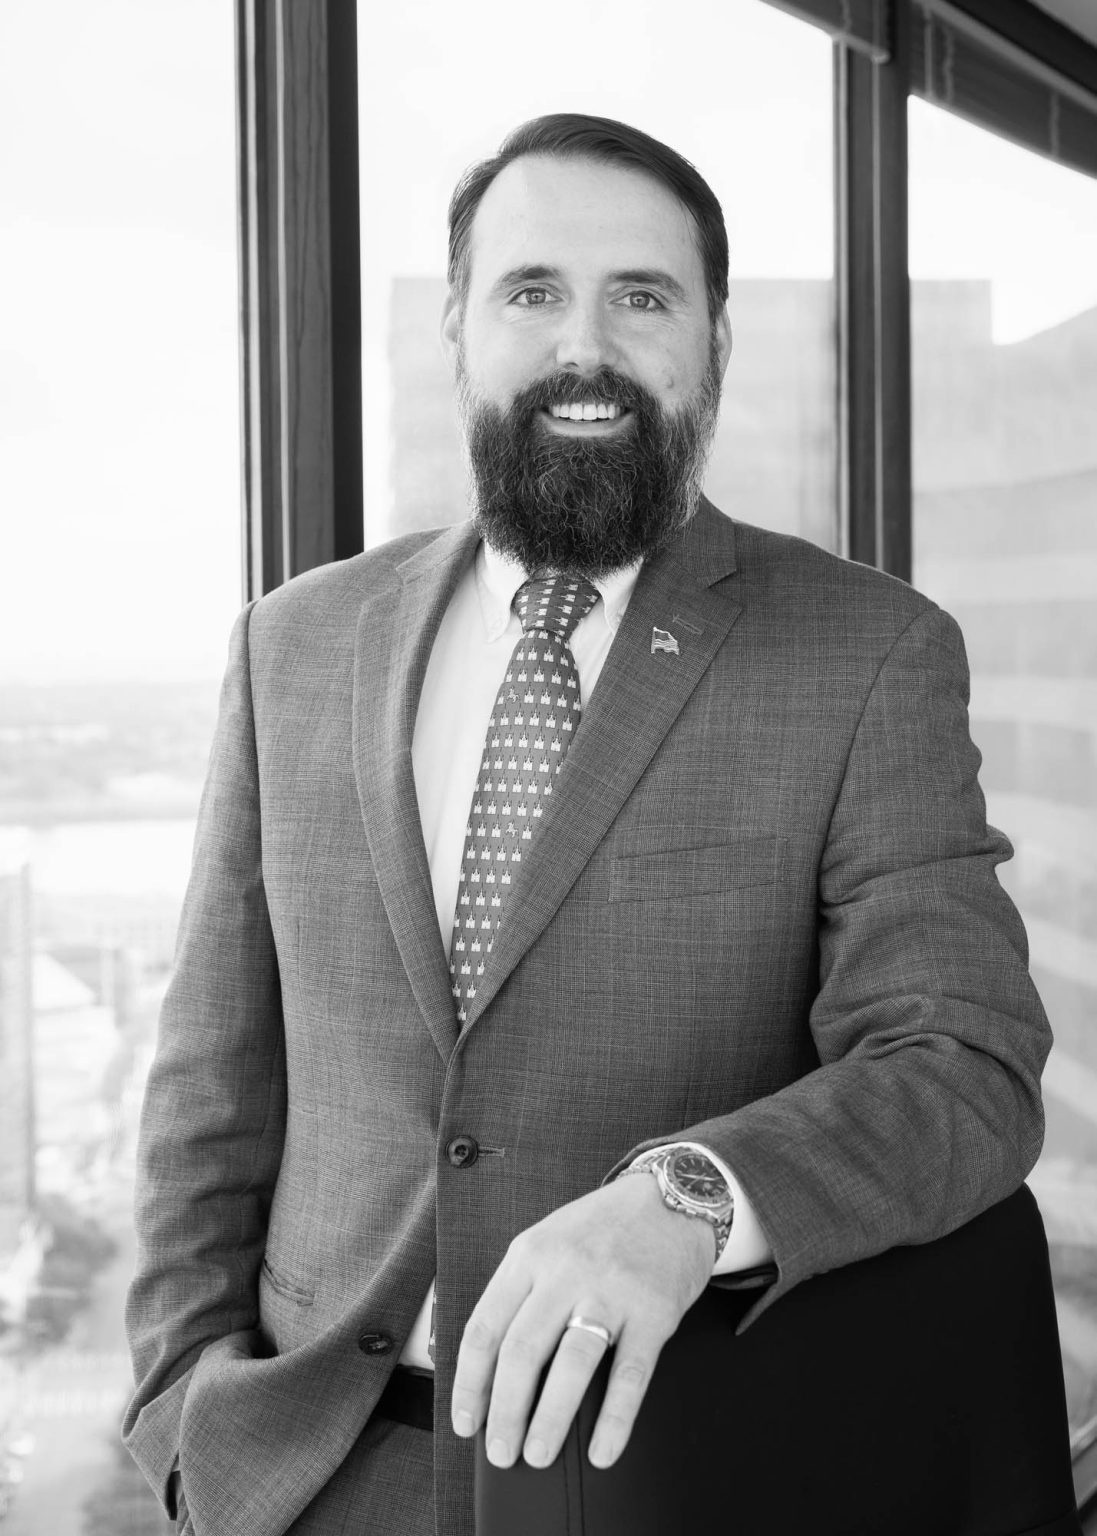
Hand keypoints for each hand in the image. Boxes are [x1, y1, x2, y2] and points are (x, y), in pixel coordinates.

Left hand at [450, 1172, 714, 1469]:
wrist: (673, 1197)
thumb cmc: (602, 1228)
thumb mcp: (547, 1239)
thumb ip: (520, 1290)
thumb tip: (488, 1364)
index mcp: (530, 1255)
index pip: (485, 1327)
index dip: (469, 1382)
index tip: (466, 1421)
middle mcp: (565, 1271)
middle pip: (521, 1350)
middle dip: (505, 1411)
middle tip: (500, 1452)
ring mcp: (611, 1291)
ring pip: (570, 1364)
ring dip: (549, 1419)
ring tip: (537, 1455)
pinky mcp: (653, 1312)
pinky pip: (630, 1375)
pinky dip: (614, 1419)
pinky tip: (602, 1450)